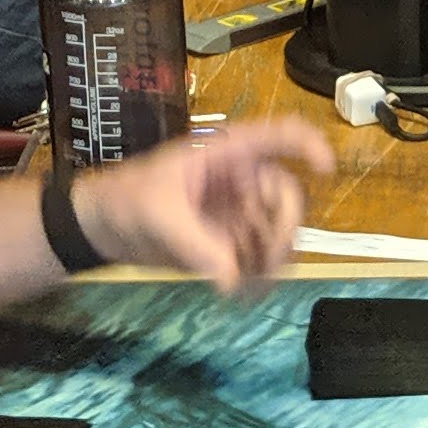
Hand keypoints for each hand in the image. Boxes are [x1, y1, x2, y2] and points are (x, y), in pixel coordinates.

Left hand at [73, 116, 337, 289]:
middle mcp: (241, 179)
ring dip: (273, 259)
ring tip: (249, 284)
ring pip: (278, 232)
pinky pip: (260, 258)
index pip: (278, 135)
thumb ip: (196, 245)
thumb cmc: (126, 200)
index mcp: (226, 153)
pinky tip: (239, 291)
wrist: (102, 228)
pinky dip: (258, 276)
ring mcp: (239, 211)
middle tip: (270, 260)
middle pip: (287, 197)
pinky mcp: (232, 241)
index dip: (308, 144)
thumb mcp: (158, 215)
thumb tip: (230, 279)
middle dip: (284, 230)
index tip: (325, 167)